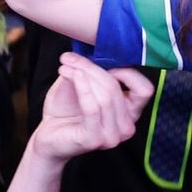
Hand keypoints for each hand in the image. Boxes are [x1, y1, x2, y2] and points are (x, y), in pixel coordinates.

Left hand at [28, 53, 149, 161]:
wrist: (47, 136)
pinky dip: (81, 86)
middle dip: (92, 68)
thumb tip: (95, 52)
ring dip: (83, 74)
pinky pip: (92, 107)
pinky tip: (68, 74)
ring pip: (106, 95)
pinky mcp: (95, 139)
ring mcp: (112, 136)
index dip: (127, 72)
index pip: (144, 90)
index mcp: (129, 113)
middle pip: (116, 87)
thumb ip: (94, 72)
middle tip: (71, 59)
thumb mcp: (83, 84)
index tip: (102, 62)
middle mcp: (126, 127)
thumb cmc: (65, 111)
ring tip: (65, 66)